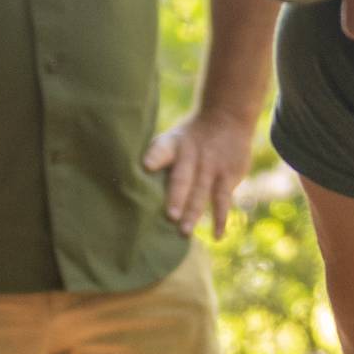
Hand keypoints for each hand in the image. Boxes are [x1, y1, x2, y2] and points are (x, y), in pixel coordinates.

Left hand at [143, 108, 258, 237]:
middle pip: (183, 177)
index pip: (162, 149)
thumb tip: (126, 185)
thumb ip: (155, 158)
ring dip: (193, 212)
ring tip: (184, 231)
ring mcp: (211, 167)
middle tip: (169, 215)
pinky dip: (220, 219)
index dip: (155, 157)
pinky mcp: (228, 176)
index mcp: (173, 145)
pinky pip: (224, 200)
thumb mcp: (171, 138)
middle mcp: (192, 156)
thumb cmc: (188, 138)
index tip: (147, 166)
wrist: (226, 117)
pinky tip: (216, 236)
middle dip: (177, 196)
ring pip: (202, 192)